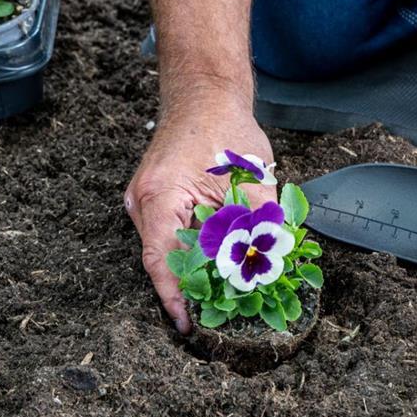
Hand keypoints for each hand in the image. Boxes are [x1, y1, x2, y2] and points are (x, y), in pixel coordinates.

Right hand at [125, 98, 274, 333]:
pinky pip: (170, 234)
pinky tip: (216, 262)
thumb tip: (273, 263)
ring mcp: (145, 201)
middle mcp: (144, 201)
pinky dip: (192, 250)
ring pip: (167, 248)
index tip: (187, 324)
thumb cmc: (224, 125)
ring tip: (222, 291)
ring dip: (193, 268)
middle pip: (162, 258)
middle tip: (217, 313)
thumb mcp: (251, 175)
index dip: (173, 296)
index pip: (161, 258)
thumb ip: (260, 221)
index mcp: (161, 194)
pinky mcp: (156, 199)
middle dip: (189, 288)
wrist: (203, 93)